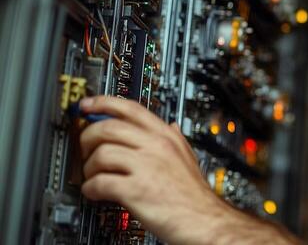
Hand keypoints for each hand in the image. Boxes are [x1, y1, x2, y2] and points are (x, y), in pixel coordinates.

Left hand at [79, 96, 231, 243]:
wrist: (204, 220)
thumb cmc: (195, 195)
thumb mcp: (188, 157)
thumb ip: (176, 139)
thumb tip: (171, 125)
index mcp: (166, 136)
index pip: (130, 108)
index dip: (103, 103)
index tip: (87, 105)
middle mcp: (156, 146)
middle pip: (108, 127)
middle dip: (88, 137)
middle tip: (85, 149)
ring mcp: (146, 167)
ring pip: (101, 153)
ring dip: (89, 167)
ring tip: (94, 176)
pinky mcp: (136, 190)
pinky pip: (99, 182)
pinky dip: (90, 188)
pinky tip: (95, 193)